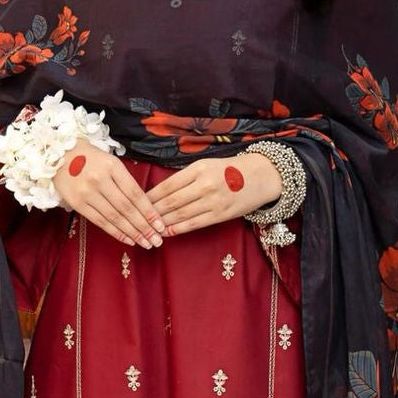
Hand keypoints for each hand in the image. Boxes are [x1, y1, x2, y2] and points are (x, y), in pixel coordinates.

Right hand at [52, 139, 166, 248]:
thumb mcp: (112, 162)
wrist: (60, 154)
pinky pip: (100, 221)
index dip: (149, 211)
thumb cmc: (92, 159)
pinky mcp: (77, 203)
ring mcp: (87, 193)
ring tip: (146, 243)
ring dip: (132, 233)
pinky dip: (116, 232)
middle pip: (126, 208)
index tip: (160, 225)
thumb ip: (126, 182)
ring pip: (114, 217)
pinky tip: (128, 240)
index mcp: (112, 167)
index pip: (135, 193)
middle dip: (144, 226)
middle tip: (157, 240)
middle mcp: (100, 180)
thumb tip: (146, 207)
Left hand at [145, 153, 282, 235]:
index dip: (151, 196)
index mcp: (198, 168)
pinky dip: (178, 229)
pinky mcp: (220, 214)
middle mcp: (205, 184)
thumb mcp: (206, 165)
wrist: (261, 176)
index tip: (138, 203)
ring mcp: (213, 201)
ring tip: (147, 228)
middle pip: (171, 201)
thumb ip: (185, 177)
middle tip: (136, 219)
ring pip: (181, 214)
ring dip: (162, 223)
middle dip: (152, 212)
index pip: (167, 185)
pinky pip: (195, 224)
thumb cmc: (230, 169)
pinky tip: (166, 232)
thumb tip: (160, 192)